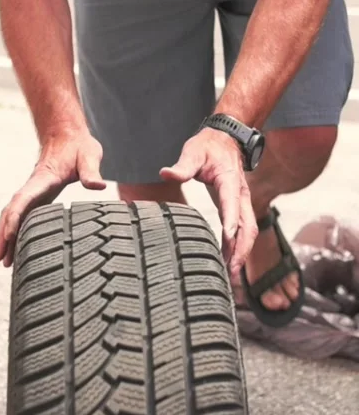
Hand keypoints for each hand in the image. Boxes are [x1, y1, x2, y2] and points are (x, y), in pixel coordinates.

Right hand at [0, 129, 105, 266]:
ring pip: (13, 215)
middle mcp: (33, 187)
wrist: (68, 134)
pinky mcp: (38, 197)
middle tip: (1, 259)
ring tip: (4, 261)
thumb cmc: (79, 146)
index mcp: (43, 179)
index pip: (23, 200)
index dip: (14, 218)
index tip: (8, 236)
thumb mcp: (89, 155)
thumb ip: (91, 171)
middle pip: (11, 212)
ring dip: (5, 236)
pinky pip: (21, 215)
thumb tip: (97, 185)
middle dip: (3, 235)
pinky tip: (15, 246)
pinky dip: (14, 230)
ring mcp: (33, 193)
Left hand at [160, 129, 257, 276]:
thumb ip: (182, 166)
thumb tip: (165, 173)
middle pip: (248, 226)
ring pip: (249, 231)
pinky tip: (230, 262)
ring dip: (242, 252)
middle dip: (242, 249)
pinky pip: (244, 230)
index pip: (231, 205)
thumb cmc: (208, 146)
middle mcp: (241, 194)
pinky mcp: (238, 207)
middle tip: (232, 272)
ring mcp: (242, 202)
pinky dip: (239, 247)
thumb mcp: (193, 152)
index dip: (231, 223)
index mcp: (230, 180)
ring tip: (232, 275)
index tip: (228, 240)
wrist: (226, 139)